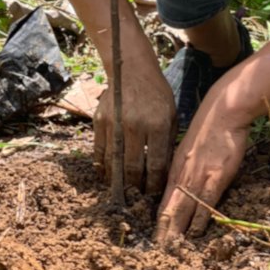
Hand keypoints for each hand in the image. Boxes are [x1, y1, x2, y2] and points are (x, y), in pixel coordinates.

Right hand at [93, 71, 176, 193]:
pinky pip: (99, 151)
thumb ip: (168, 142)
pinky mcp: (99, 121)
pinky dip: (102, 167)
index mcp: (158, 124)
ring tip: (121, 192)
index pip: (155, 165)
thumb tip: (163, 173)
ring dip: (117, 181)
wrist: (132, 70)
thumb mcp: (171, 114)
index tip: (152, 196)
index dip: (153, 185)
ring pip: (113, 162)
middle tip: (136, 199)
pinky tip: (107, 176)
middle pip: (132, 167)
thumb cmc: (156, 94)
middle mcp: (135, 125)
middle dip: (135, 187)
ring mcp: (115, 123)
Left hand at [154, 92, 250, 242]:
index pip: (163, 202)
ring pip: (184, 210)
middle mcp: (184, 175)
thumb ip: (183, 167)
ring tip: (172, 251)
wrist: (224, 111)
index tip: (156, 240)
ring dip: (178, 232)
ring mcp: (199, 176)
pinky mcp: (216, 176)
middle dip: (164, 234)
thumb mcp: (188, 146)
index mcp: (176, 168)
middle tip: (158, 254)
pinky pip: (206, 202)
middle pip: (170, 210)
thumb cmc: (208, 126)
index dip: (159, 223)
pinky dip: (199, 219)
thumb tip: (181, 183)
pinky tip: (196, 232)